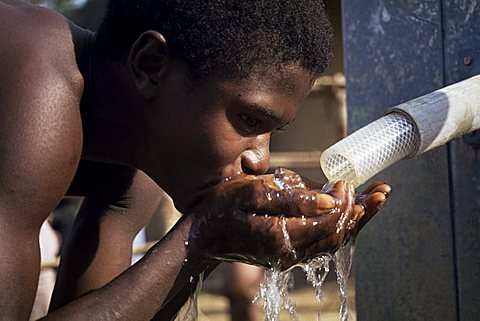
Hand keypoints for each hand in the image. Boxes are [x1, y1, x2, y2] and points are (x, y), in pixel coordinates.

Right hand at [189, 168, 389, 269]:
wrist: (203, 233)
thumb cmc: (223, 207)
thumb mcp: (254, 192)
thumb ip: (292, 198)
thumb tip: (329, 200)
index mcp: (283, 236)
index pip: (329, 222)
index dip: (345, 201)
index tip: (348, 180)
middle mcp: (290, 252)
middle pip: (338, 235)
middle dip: (362, 212)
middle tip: (382, 193)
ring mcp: (289, 255)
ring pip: (332, 241)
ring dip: (355, 221)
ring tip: (374, 202)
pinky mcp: (286, 253)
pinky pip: (320, 243)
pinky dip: (338, 227)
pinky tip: (346, 213)